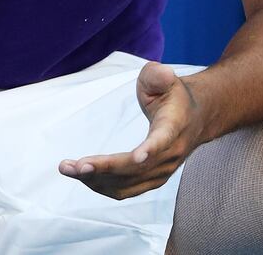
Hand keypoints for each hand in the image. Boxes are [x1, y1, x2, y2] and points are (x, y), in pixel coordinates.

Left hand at [58, 61, 204, 199]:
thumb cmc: (172, 94)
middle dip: (105, 169)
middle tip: (76, 166)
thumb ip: (158, 75)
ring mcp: (161, 172)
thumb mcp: (165, 78)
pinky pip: (125, 189)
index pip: (163, 140)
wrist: (194, 118)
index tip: (137, 157)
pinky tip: (81, 176)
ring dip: (97, 180)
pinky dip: (102, 185)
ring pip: (127, 184)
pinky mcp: (151, 180)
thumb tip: (163, 73)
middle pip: (136, 168)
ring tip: (68, 169)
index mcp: (174, 126)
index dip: (151, 149)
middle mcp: (170, 154)